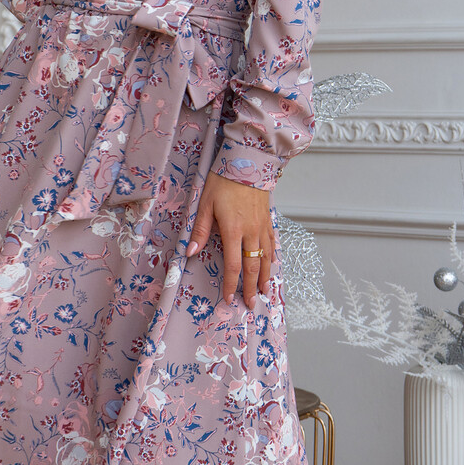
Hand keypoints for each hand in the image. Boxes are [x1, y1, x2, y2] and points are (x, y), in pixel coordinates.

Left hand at [186, 170, 275, 308]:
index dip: (231, 284)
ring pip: (266, 257)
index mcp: (233, 230)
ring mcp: (262, 225)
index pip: (233, 265)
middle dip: (252, 287)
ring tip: (265, 291)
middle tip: (251, 304)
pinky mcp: (268, 218)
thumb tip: (190, 253)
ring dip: (265, 276)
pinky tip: (273, 264)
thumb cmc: (223, 180)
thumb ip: (200, 229)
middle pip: (253, 266)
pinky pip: (272, 243)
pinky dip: (273, 257)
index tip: (230, 298)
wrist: (248, 160)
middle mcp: (251, 231)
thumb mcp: (206, 203)